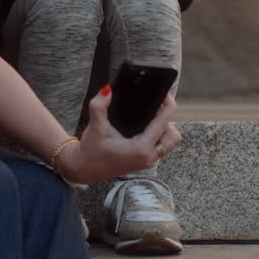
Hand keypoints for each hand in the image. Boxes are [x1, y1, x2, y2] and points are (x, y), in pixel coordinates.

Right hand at [57, 88, 180, 184]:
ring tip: (152, 116)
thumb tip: (107, 90)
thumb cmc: (91, 151)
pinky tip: (146, 126)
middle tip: (157, 108)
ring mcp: (148, 161)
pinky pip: (161, 147)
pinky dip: (159, 135)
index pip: (163, 124)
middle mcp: (148, 157)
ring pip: (169, 143)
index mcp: (140, 149)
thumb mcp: (95, 127)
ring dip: (165, 129)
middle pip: (173, 136)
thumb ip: (99, 106)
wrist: (85, 169)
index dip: (168, 106)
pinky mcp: (145, 162)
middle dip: (168, 121)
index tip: (166, 94)